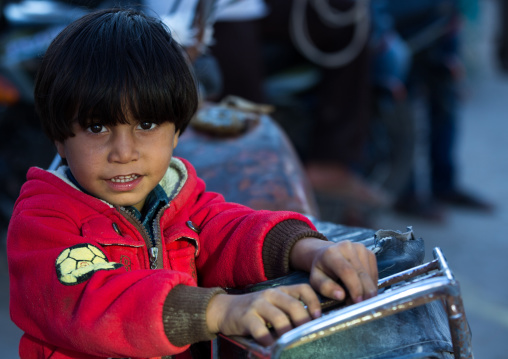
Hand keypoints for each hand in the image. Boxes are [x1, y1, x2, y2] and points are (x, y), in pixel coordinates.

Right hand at [206, 284, 321, 345]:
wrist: (224, 309)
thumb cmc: (254, 310)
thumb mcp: (272, 303)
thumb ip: (288, 309)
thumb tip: (310, 325)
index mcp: (280, 290)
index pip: (303, 288)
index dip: (314, 302)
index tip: (318, 317)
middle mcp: (270, 295)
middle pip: (294, 305)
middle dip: (304, 322)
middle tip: (308, 335)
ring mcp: (257, 305)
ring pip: (279, 318)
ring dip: (288, 333)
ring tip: (291, 344)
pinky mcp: (246, 317)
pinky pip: (261, 331)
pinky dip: (269, 340)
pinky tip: (272, 347)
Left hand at [290, 239, 377, 302]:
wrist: (326, 255)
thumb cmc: (321, 270)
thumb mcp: (316, 280)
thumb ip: (326, 287)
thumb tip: (341, 295)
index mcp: (331, 253)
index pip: (347, 271)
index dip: (355, 288)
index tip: (358, 302)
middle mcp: (347, 247)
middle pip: (361, 273)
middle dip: (364, 292)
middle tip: (362, 306)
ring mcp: (359, 248)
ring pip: (370, 274)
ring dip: (368, 290)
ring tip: (359, 298)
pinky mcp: (369, 252)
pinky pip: (375, 272)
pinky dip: (372, 284)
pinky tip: (364, 289)